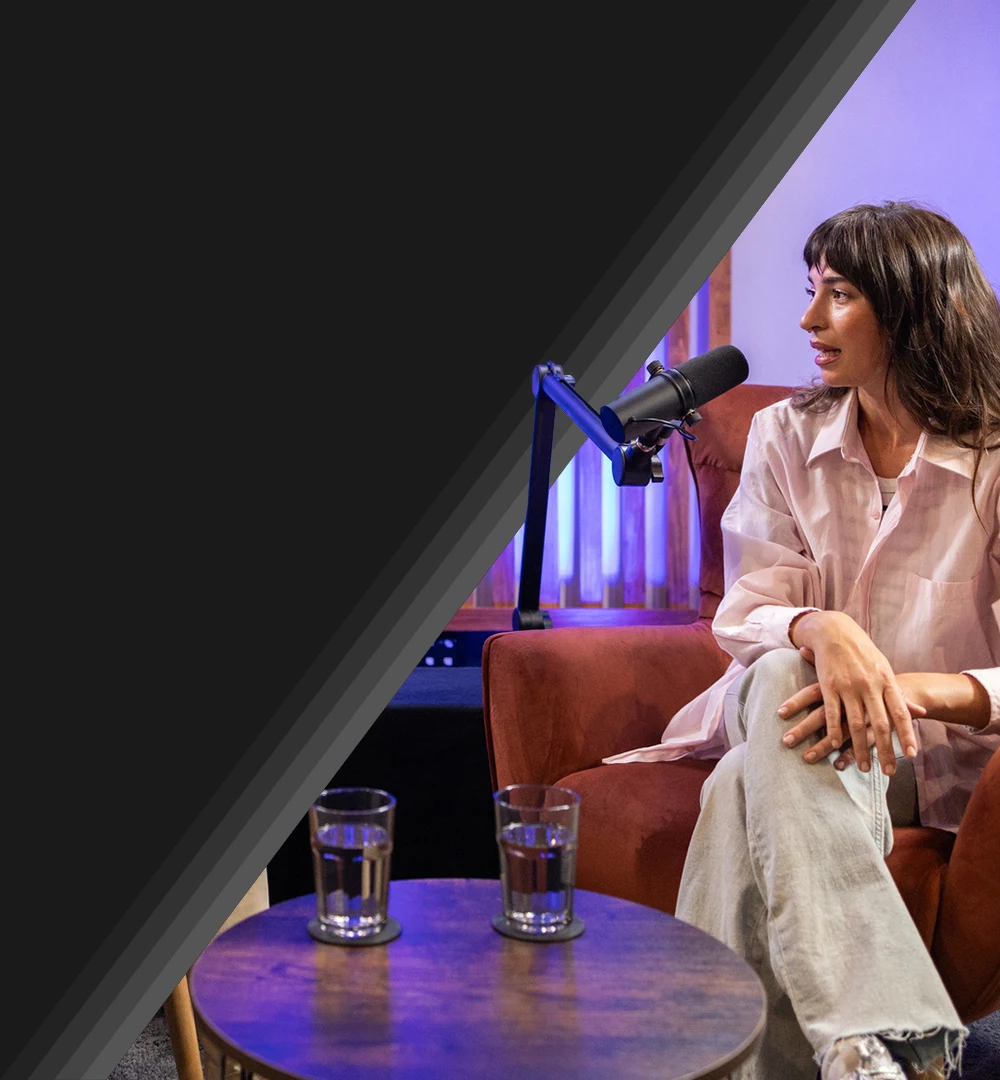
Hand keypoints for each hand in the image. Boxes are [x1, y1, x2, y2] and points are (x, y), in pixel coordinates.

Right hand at [780, 611, 920, 774]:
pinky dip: (834, 731)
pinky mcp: (828, 685)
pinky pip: (832, 713)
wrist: (834, 630)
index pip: (900, 713)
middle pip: (880, 724)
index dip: (907, 735)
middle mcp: (869, 685)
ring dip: (860, 748)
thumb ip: (898, 693)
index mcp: (886, 681)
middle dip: (885, 751)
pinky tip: (836, 745)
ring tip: (864, 767)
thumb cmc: (862, 652)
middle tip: (888, 772)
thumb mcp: (884, 669)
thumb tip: (921, 712)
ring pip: (855, 724)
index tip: (911, 755)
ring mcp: (848, 686)